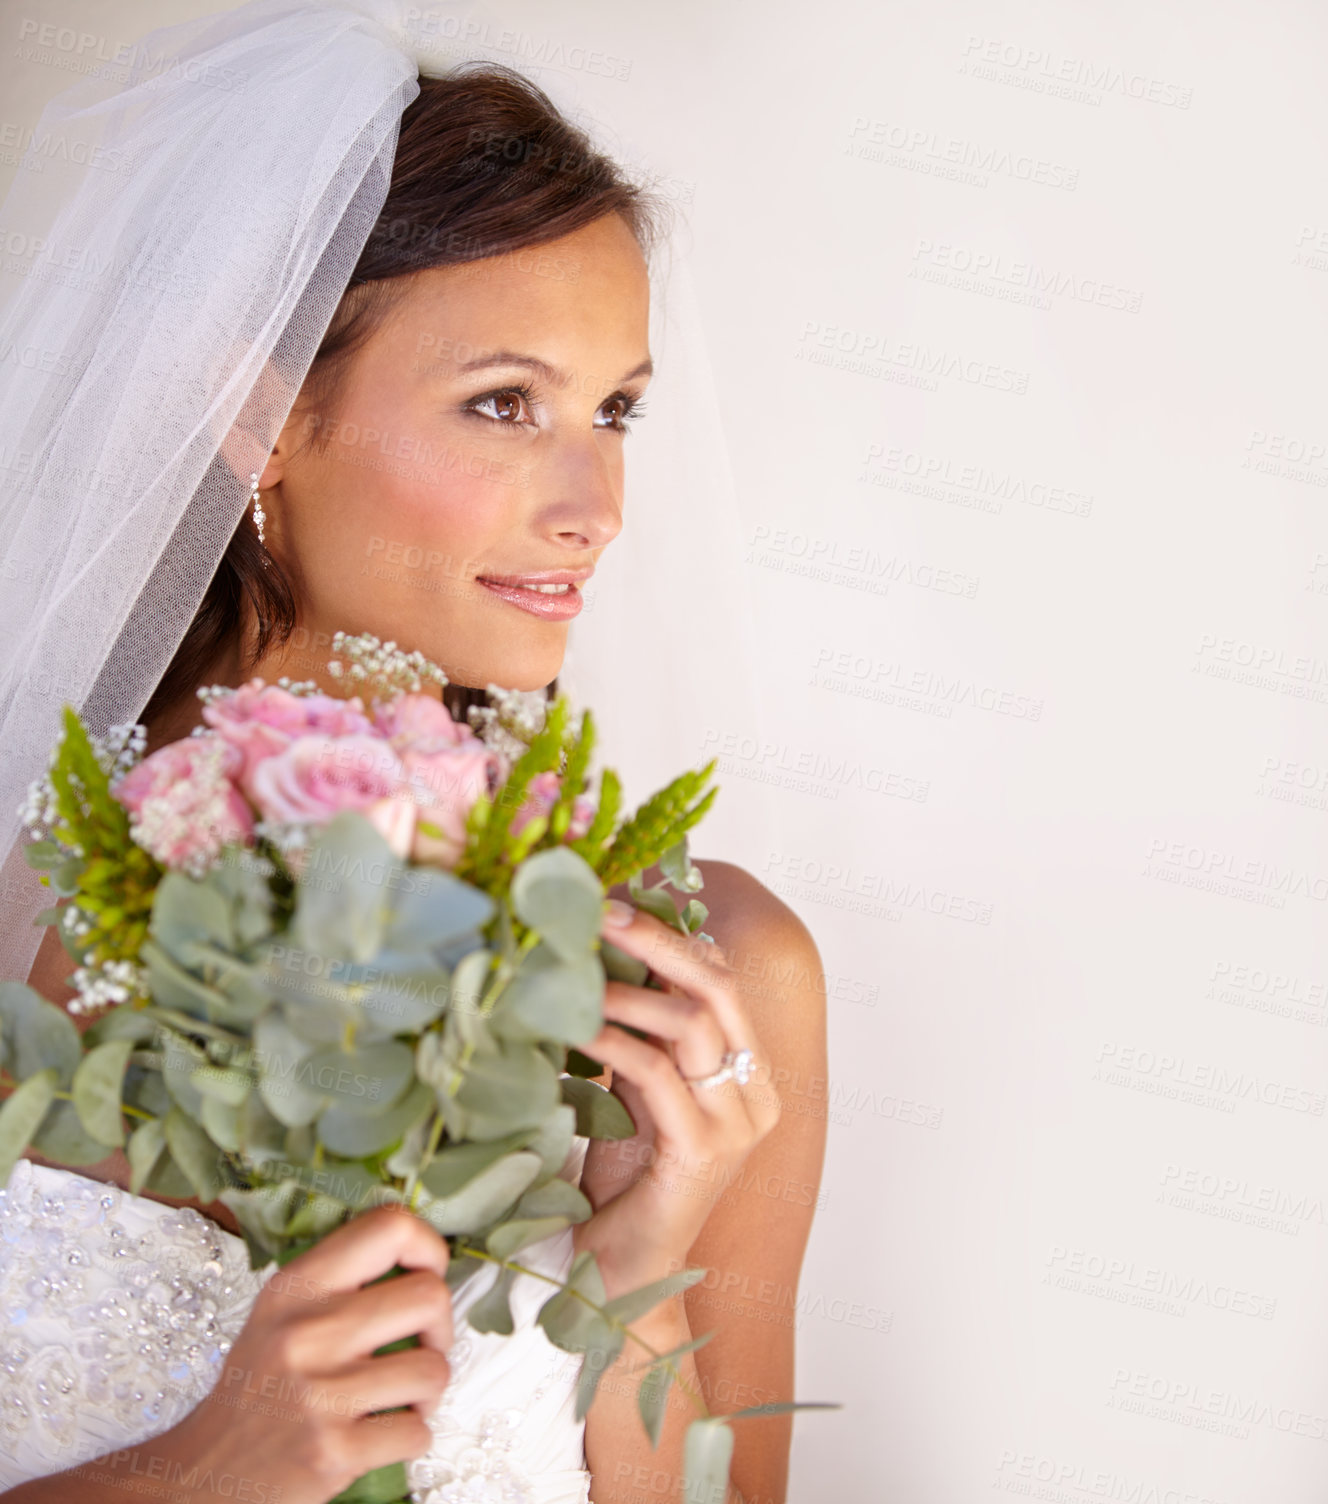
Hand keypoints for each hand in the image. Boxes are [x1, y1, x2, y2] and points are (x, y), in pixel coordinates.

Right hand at [165, 1204, 454, 1503]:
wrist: (204, 1473)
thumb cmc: (257, 1388)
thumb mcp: (280, 1312)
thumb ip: (339, 1277)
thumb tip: (419, 1256)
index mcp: (296, 1287)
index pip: (390, 1227)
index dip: (428, 1247)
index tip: (427, 1274)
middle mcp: (307, 1332)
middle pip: (430, 1295)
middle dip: (441, 1326)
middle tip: (421, 1346)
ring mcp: (320, 1394)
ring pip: (434, 1368)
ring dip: (429, 1389)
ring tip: (401, 1395)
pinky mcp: (334, 1451)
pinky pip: (417, 1432)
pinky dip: (412, 1436)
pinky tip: (384, 1432)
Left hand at [574, 901, 780, 1299]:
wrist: (619, 1273)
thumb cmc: (622, 1180)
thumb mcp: (634, 1088)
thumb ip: (639, 1032)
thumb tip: (601, 955)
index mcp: (750, 1073)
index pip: (723, 979)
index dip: (671, 934)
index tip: (613, 904)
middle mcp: (757, 1094)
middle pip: (719, 986)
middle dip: (657, 940)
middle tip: (597, 914)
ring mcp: (737, 1125)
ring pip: (693, 1023)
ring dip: (625, 991)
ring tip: (569, 979)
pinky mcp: (703, 1153)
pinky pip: (658, 1073)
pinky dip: (611, 1041)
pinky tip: (570, 1031)